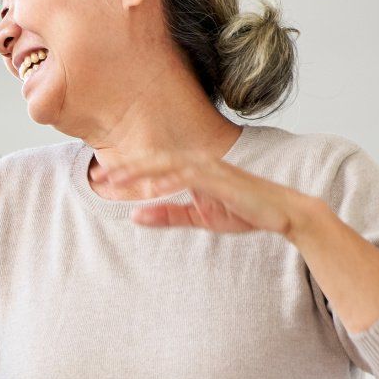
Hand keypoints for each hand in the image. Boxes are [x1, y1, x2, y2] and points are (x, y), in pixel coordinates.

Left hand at [103, 152, 321, 238]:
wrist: (282, 213)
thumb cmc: (243, 211)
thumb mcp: (199, 217)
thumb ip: (168, 215)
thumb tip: (135, 216)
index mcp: (191, 170)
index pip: (152, 169)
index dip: (126, 174)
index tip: (100, 182)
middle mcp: (198, 164)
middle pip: (153, 162)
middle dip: (124, 169)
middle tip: (96, 177)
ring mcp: (210, 169)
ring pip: (167, 165)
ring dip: (140, 171)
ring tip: (115, 179)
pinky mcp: (222, 179)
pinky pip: (191, 177)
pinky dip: (170, 181)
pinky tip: (152, 188)